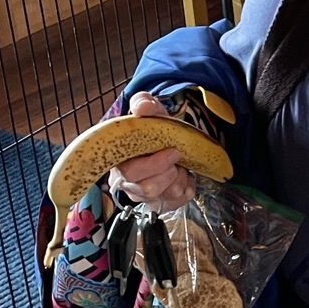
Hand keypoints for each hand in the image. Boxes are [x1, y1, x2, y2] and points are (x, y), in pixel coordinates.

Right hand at [108, 92, 195, 210]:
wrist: (167, 141)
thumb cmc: (153, 130)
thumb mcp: (150, 113)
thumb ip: (144, 104)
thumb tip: (142, 106)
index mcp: (120, 161)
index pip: (130, 172)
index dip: (153, 165)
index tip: (173, 151)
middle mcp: (128, 183)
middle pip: (147, 189)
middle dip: (169, 173)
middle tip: (178, 156)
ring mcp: (143, 196)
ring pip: (165, 196)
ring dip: (180, 179)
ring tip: (179, 165)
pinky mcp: (160, 203)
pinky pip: (178, 202)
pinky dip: (188, 188)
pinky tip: (184, 176)